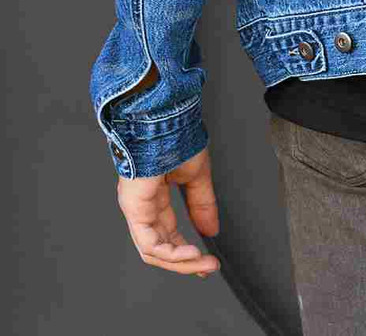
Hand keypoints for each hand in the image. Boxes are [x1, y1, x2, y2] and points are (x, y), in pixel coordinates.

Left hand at [117, 145, 220, 275]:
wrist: (166, 118)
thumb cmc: (176, 135)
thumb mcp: (197, 175)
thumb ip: (202, 204)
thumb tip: (211, 229)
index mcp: (155, 195)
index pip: (168, 233)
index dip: (186, 252)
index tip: (206, 262)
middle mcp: (143, 205)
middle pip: (160, 246)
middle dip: (186, 262)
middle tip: (208, 268)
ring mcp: (137, 208)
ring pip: (153, 250)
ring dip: (180, 261)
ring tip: (202, 263)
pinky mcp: (134, 208)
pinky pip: (149, 242)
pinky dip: (171, 253)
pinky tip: (190, 254)